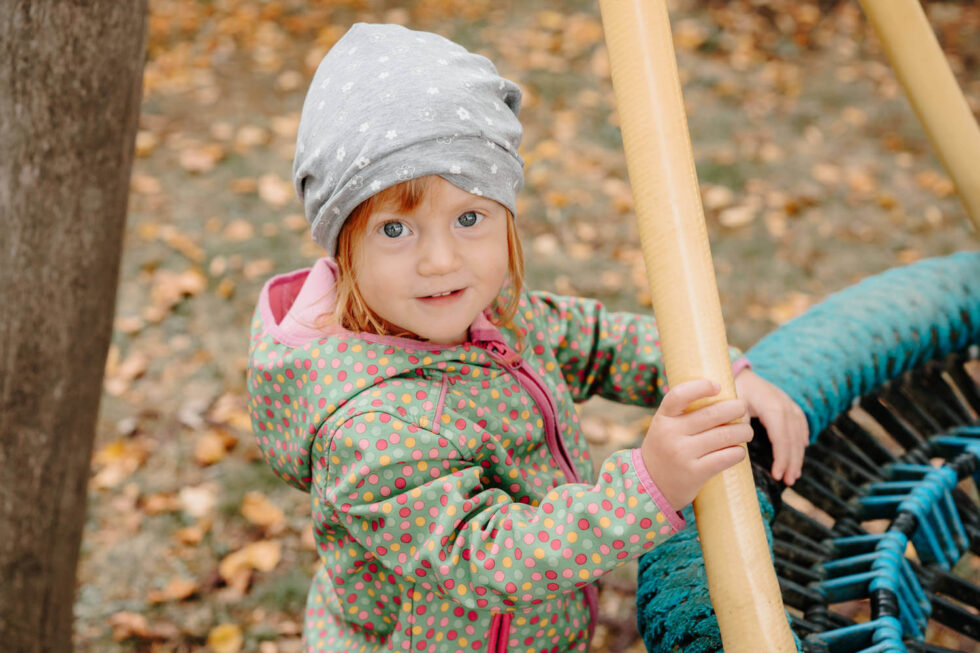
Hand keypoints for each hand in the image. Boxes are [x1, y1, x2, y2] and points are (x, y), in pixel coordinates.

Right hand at [640, 379, 753, 510]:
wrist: (651, 485)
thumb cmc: (665, 449)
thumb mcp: (664, 427)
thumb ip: (683, 413)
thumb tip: (719, 394)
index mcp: (663, 418)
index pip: (679, 395)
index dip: (700, 387)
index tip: (717, 386)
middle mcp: (671, 434)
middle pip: (711, 415)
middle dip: (735, 409)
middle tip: (743, 408)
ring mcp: (682, 454)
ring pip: (723, 436)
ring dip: (742, 431)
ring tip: (746, 431)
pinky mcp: (695, 473)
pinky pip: (725, 457)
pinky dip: (738, 452)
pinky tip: (739, 451)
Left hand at [734, 368, 808, 484]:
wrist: (737, 371)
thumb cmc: (733, 388)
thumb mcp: (732, 403)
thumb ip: (738, 420)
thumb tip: (744, 440)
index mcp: (772, 407)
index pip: (781, 438)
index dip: (782, 458)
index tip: (777, 475)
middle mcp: (785, 405)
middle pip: (793, 439)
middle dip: (792, 461)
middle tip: (788, 481)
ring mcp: (788, 403)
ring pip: (798, 433)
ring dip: (798, 454)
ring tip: (794, 474)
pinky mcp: (787, 403)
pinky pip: (800, 422)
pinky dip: (802, 436)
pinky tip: (803, 447)